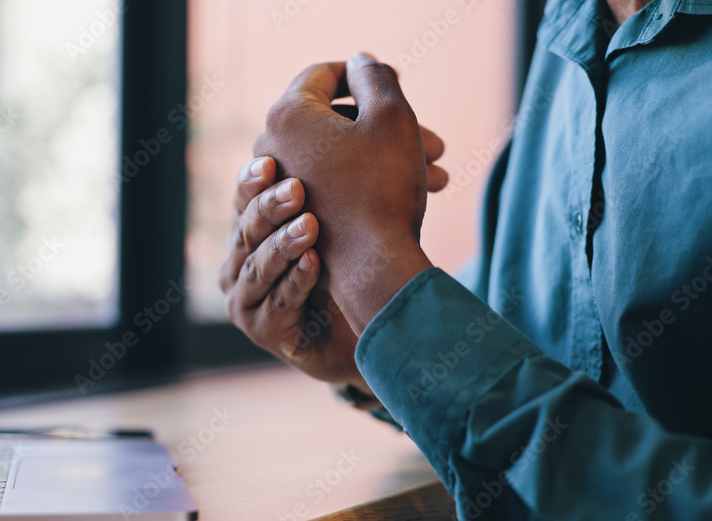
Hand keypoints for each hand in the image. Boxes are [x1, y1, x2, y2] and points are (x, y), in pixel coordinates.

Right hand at [218, 156, 364, 388]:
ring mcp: (247, 294)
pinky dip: (295, 281)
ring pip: (259, 263)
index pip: (247, 191)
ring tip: (311, 225)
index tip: (273, 159)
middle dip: (271, 206)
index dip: (255, 177)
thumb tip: (436, 145)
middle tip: (298, 189)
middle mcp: (243, 255)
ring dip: (284, 242)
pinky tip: (315, 264)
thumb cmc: (352, 259)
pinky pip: (277, 302)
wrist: (357, 326)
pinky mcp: (263, 328)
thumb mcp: (355, 209)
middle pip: (247, 225)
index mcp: (257, 219)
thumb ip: (370, 171)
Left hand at [253, 52, 434, 333]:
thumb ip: (375, 77)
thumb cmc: (383, 188)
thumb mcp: (391, 116)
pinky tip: (412, 194)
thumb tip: (360, 62)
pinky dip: (367, 182)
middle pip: (334, 120)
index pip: (325, 74)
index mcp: (287, 114)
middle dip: (387, 128)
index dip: (366, 74)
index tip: (400, 84)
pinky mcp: (291, 214)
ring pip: (338, 155)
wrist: (371, 268)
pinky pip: (331, 183)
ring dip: (387, 158)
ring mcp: (279, 184)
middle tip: (436, 145)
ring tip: (439, 175)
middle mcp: (272, 147)